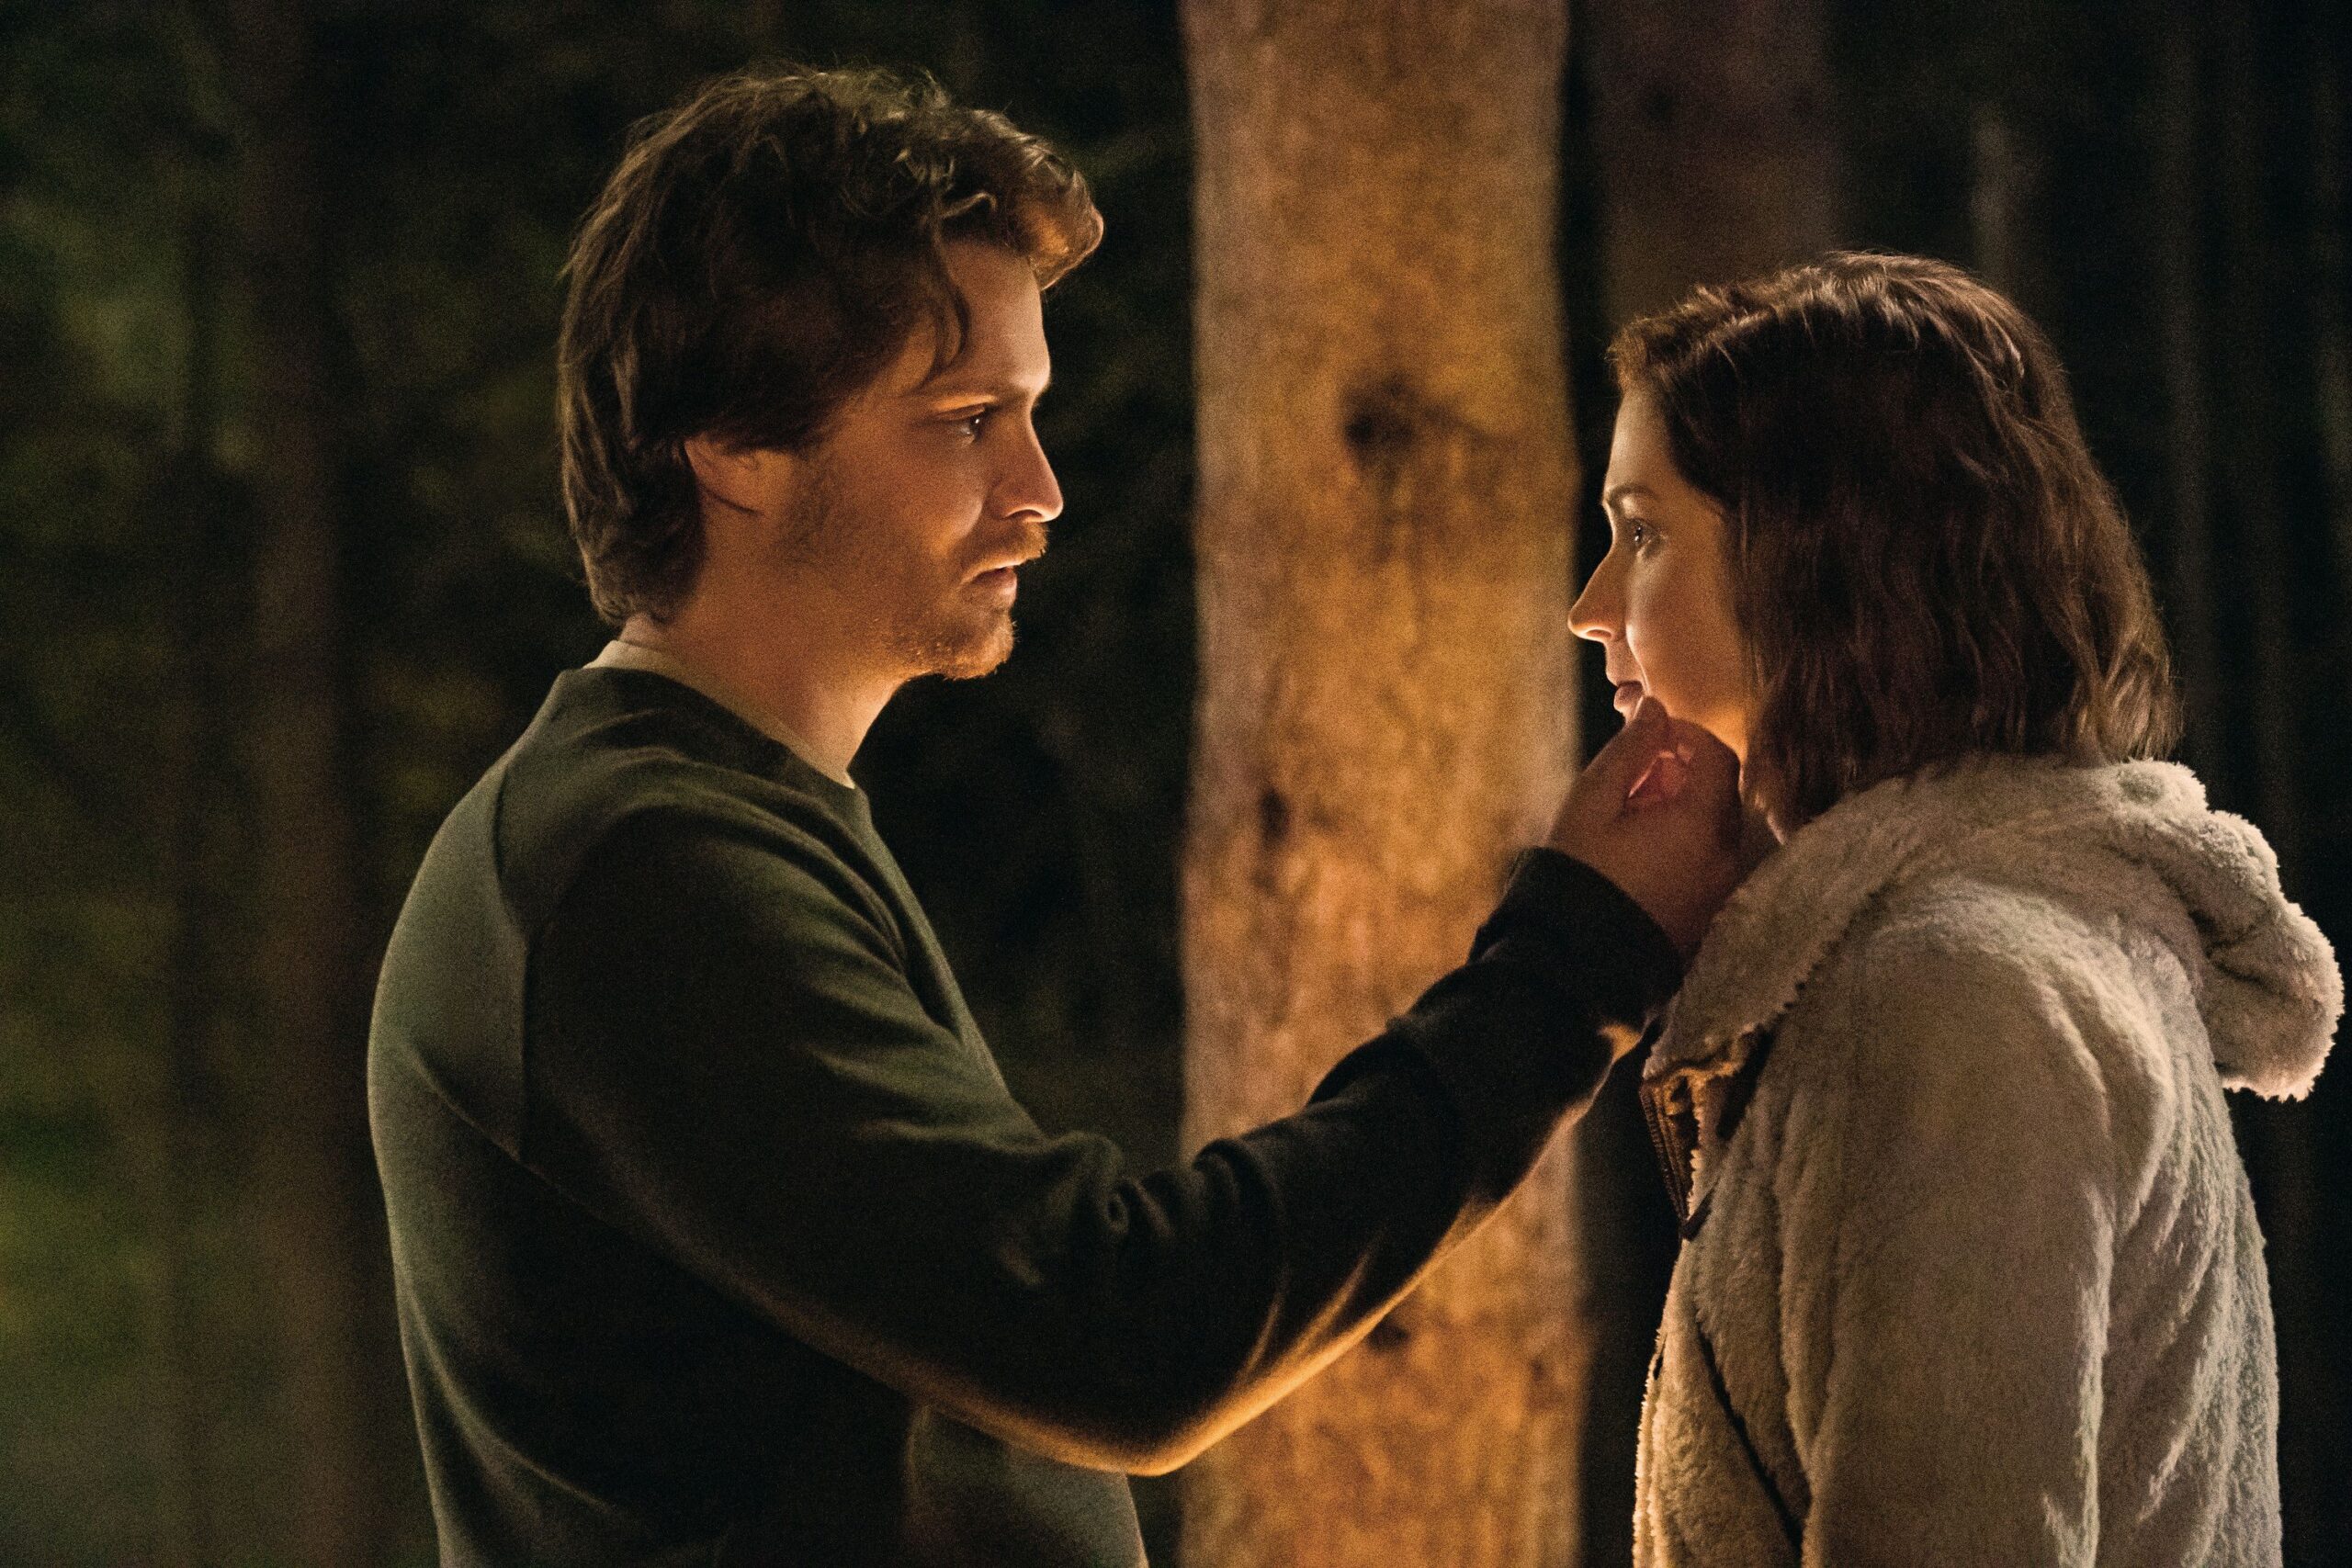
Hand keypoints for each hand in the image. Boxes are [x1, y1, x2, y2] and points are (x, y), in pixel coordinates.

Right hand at [1545, 696, 1744, 958]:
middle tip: (1634, 777)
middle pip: (1720, 792)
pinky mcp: (1710, 911)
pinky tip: (1642, 851)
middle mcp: (1726, 855)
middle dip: (1683, 772)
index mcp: (1701, 823)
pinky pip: (1708, 860)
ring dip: (1683, 809)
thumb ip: (1629, 750)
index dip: (1688, 735)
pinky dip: (1686, 842)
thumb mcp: (1593, 801)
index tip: (1652, 735)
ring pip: (1715, 827)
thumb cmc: (1580, 872)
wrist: (1575, 958)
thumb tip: (1656, 708)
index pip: (1718, 756)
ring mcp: (1721, 887)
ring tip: (1632, 817)